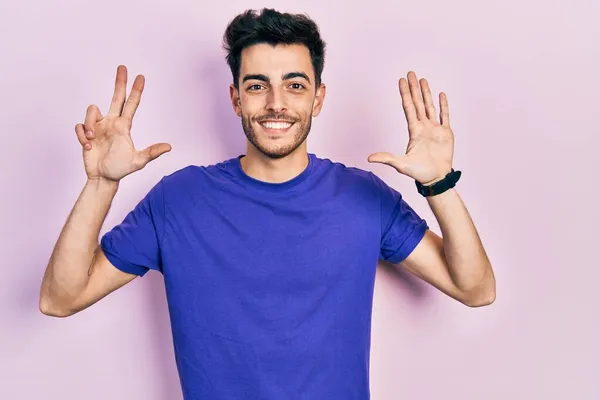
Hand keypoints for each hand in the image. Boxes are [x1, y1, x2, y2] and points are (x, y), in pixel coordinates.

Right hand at [75, 65, 171, 181]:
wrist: (103, 178)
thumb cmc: (121, 169)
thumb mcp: (138, 161)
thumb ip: (152, 153)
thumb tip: (169, 147)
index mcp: (124, 126)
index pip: (131, 104)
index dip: (136, 91)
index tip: (141, 76)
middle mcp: (111, 122)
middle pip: (116, 97)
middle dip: (120, 82)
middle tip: (123, 66)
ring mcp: (97, 127)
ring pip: (91, 111)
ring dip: (89, 124)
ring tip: (91, 140)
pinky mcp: (85, 133)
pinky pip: (79, 125)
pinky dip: (81, 135)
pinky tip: (87, 146)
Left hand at [368, 71, 453, 185]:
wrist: (436, 179)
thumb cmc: (418, 173)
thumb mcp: (400, 164)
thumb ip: (386, 158)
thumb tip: (369, 158)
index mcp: (414, 131)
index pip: (408, 108)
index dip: (405, 94)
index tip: (401, 81)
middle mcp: (423, 127)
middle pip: (418, 103)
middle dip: (414, 88)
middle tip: (411, 73)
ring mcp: (435, 129)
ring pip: (430, 107)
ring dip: (427, 93)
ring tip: (423, 80)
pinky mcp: (446, 133)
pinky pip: (445, 116)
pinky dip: (443, 105)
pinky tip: (441, 95)